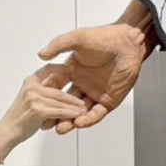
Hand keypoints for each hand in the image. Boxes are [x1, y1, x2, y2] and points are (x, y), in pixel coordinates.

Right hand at [0, 67, 86, 155]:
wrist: (7, 131)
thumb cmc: (18, 117)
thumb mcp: (28, 98)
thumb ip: (42, 92)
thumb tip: (58, 91)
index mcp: (30, 82)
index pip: (48, 69)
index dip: (61, 68)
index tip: (71, 68)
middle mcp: (31, 87)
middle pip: (58, 90)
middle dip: (72, 97)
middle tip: (82, 101)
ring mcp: (34, 98)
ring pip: (60, 101)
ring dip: (74, 106)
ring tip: (83, 109)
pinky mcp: (38, 110)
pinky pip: (59, 111)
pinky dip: (70, 114)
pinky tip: (77, 116)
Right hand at [36, 21, 155, 132]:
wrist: (128, 43)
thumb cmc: (105, 37)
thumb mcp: (77, 38)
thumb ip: (58, 45)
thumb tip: (41, 54)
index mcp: (72, 71)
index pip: (56, 88)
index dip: (47, 98)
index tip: (36, 106)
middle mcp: (82, 84)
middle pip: (65, 104)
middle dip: (56, 115)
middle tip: (46, 124)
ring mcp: (94, 93)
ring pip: (79, 112)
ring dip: (70, 121)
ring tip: (61, 128)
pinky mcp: (108, 101)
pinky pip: (96, 113)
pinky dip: (88, 119)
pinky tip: (79, 122)